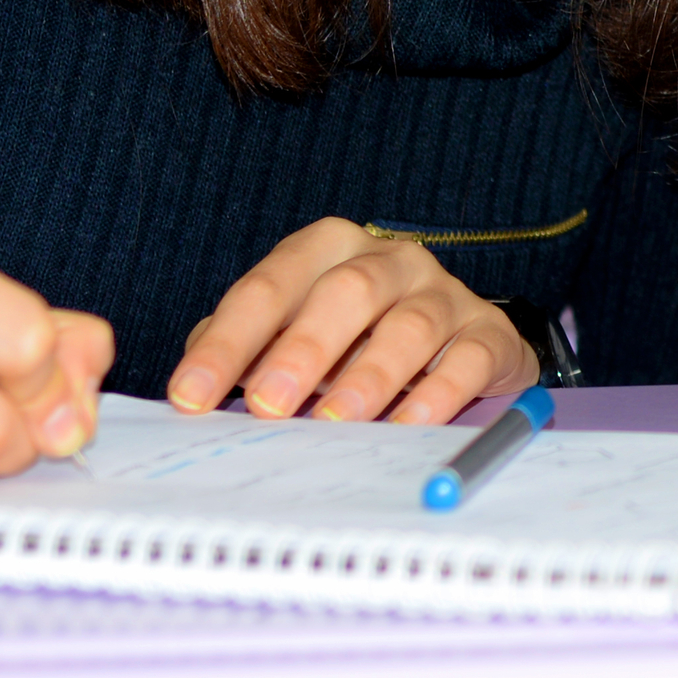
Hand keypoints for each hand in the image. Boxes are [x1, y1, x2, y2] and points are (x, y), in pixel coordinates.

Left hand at [168, 217, 538, 422]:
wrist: (455, 343)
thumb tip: (193, 392)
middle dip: (302, 349)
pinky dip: (437, 395)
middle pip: (347, 291)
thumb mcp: (292, 334)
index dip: (227, 342)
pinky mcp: (488, 334)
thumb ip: (245, 352)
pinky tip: (408, 426)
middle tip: (268, 404)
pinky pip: (466, 360)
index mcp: (329, 250)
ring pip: (410, 325)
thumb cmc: (353, 341)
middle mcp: (390, 260)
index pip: (270, 286)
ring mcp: (444, 294)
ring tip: (334, 422)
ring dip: (368, 377)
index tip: (190, 397)